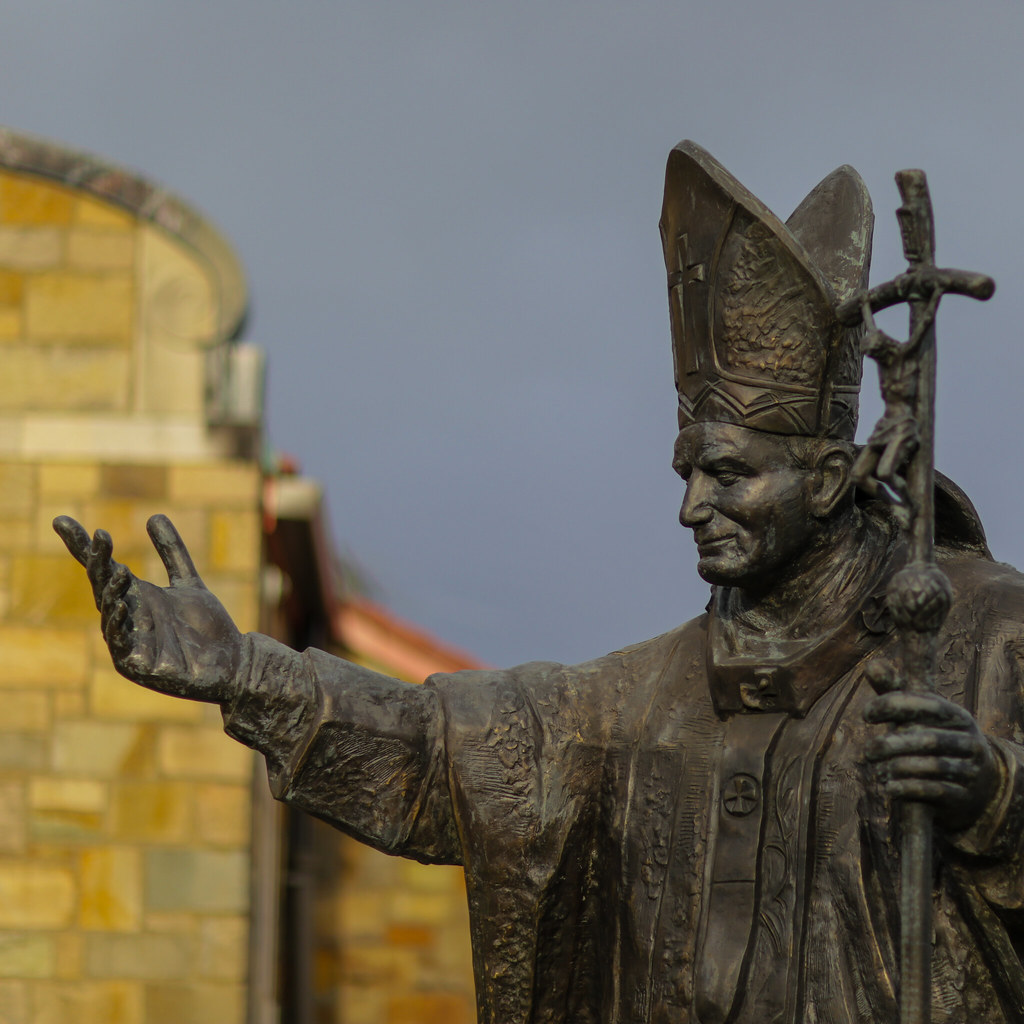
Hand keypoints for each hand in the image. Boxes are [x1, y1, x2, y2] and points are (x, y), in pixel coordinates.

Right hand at [53, 513, 242, 702]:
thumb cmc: (209, 628)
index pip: (102, 567)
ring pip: (109, 611)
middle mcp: (126, 616)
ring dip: (111, 591)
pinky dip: (118, 625)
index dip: (82, 546)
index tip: (60, 520)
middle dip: (99, 561)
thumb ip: (172, 552)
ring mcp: (127, 640)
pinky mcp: (134, 664)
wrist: (233, 663)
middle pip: (103, 584)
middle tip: (103, 536)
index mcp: (135, 596)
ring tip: (119, 569)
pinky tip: (122, 606)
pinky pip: (120, 643)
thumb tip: (153, 515)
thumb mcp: (189, 583)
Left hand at [864, 683, 999, 833]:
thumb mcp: (922, 715)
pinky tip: (890, 788)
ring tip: (878, 771)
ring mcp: (971, 770)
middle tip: (867, 752)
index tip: (866, 714)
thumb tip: (871, 664)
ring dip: (899, 768)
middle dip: (893, 745)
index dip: (895, 706)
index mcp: (957, 716)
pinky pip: (937, 791)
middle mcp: (969, 741)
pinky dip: (909, 788)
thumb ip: (895, 692)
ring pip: (933, 767)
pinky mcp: (965, 796)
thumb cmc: (936, 738)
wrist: (978, 783)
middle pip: (929, 740)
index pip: (927, 705)